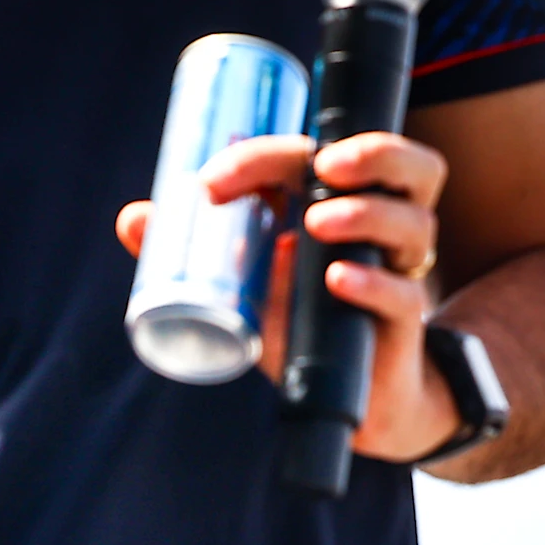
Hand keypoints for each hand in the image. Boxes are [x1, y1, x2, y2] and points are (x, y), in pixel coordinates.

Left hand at [115, 131, 461, 462]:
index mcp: (334, 199)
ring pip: (413, 223)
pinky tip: (338, 279)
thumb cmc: (293, 314)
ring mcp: (395, 270)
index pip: (312, 155)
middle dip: (375, 152)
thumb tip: (131, 219)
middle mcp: (376, 224)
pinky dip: (374, 283)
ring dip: (367, 214)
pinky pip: (404, 294)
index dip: (265, 156)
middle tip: (324, 166)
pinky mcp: (402, 320)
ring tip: (318, 224)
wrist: (344, 393)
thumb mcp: (238, 276)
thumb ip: (189, 246)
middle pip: (408, 167)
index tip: (211, 182)